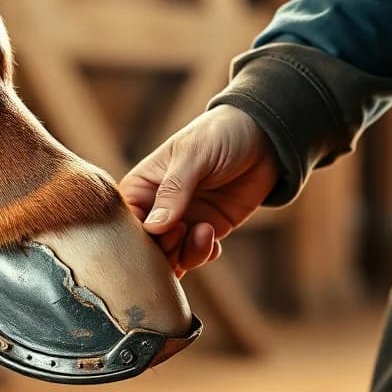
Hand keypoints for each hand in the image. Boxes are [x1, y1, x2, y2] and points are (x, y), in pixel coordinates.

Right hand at [119, 104, 278, 276]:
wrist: (265, 137)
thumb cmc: (221, 135)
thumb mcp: (194, 155)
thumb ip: (174, 189)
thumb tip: (154, 226)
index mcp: (143, 185)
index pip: (127, 221)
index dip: (140, 235)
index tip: (162, 231)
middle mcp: (158, 207)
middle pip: (147, 246)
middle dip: (164, 250)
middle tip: (184, 233)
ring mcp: (183, 220)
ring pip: (172, 257)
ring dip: (188, 254)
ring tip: (207, 233)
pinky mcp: (208, 229)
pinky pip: (197, 255)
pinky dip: (204, 255)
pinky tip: (215, 240)